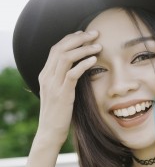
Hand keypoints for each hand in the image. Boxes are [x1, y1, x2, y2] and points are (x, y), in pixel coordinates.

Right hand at [36, 30, 100, 146]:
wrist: (50, 132)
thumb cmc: (58, 113)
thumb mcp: (58, 92)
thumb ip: (63, 79)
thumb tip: (78, 68)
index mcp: (45, 75)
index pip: (56, 49)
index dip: (70, 38)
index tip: (84, 33)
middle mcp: (47, 77)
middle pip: (61, 48)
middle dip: (79, 38)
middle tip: (95, 33)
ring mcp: (53, 85)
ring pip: (66, 58)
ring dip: (84, 49)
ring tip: (98, 45)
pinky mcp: (62, 94)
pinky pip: (72, 74)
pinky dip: (84, 64)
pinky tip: (94, 60)